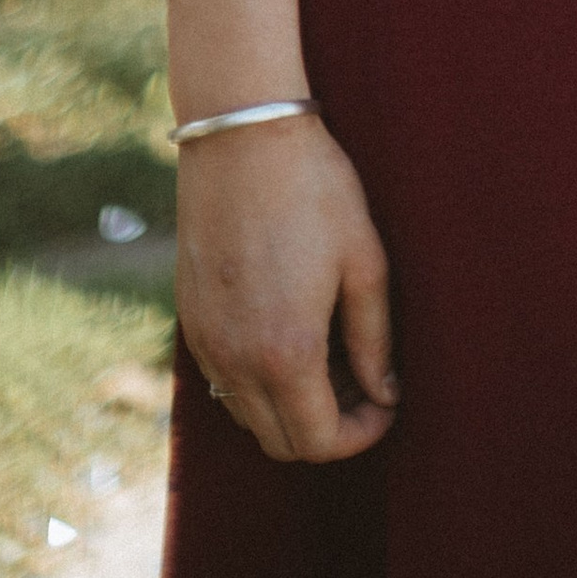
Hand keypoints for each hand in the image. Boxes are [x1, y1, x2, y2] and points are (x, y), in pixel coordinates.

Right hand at [176, 115, 398, 462]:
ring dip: (290, 404)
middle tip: (363, 379)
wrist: (242, 135)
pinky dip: (258, 379)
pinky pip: (223, 380)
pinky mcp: (190, 319)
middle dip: (327, 426)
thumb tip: (386, 391)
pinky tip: (290, 331)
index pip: (319, 442)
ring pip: (248, 415)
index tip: (386, 402)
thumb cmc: (315, 188)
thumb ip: (374, 337)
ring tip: (331, 353)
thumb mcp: (363, 259)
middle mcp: (235, 360)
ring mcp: (205, 342)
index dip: (360, 435)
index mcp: (286, 351)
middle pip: (281, 441)